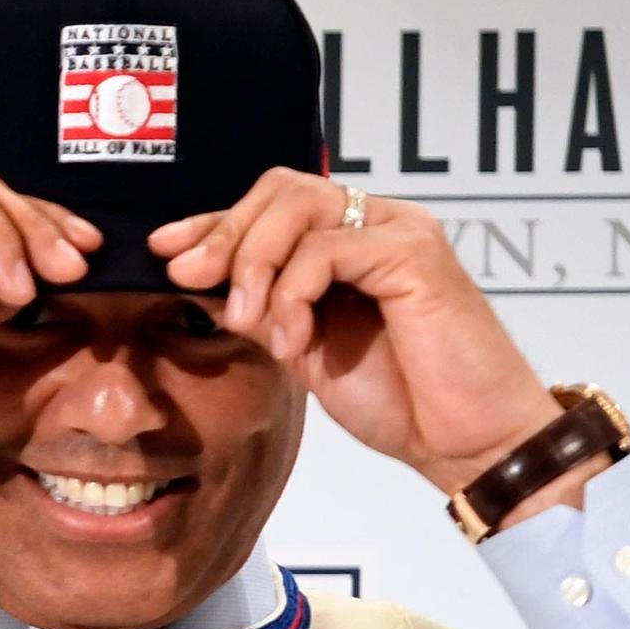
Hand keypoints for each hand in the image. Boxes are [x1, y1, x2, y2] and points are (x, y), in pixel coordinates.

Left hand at [153, 172, 566, 497]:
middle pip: (282, 189)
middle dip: (225, 233)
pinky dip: (295, 292)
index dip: (213, 222)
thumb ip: (261, 307)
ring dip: (256, 264)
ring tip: (252, 323)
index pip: (273, 203)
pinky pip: (329, 248)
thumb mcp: (304, 348)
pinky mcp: (415, 255)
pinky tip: (295, 341)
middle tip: (191, 278)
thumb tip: (195, 276)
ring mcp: (401, 232)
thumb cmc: (400, 398)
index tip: (165, 252)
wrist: (464, 439)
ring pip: (300, 208)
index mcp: (352, 241)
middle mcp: (379, 223)